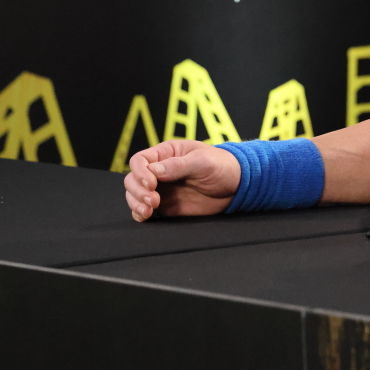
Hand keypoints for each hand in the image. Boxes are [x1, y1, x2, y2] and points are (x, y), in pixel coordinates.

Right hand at [123, 140, 240, 221]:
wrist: (236, 186)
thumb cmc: (222, 166)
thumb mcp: (203, 162)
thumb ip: (178, 165)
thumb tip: (153, 170)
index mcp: (167, 153)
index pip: (140, 161)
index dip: (140, 173)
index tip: (152, 184)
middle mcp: (159, 171)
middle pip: (133, 179)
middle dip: (137, 191)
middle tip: (154, 201)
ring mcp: (161, 189)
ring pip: (135, 195)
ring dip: (136, 203)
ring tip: (149, 211)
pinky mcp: (165, 206)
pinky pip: (144, 210)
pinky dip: (140, 214)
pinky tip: (146, 216)